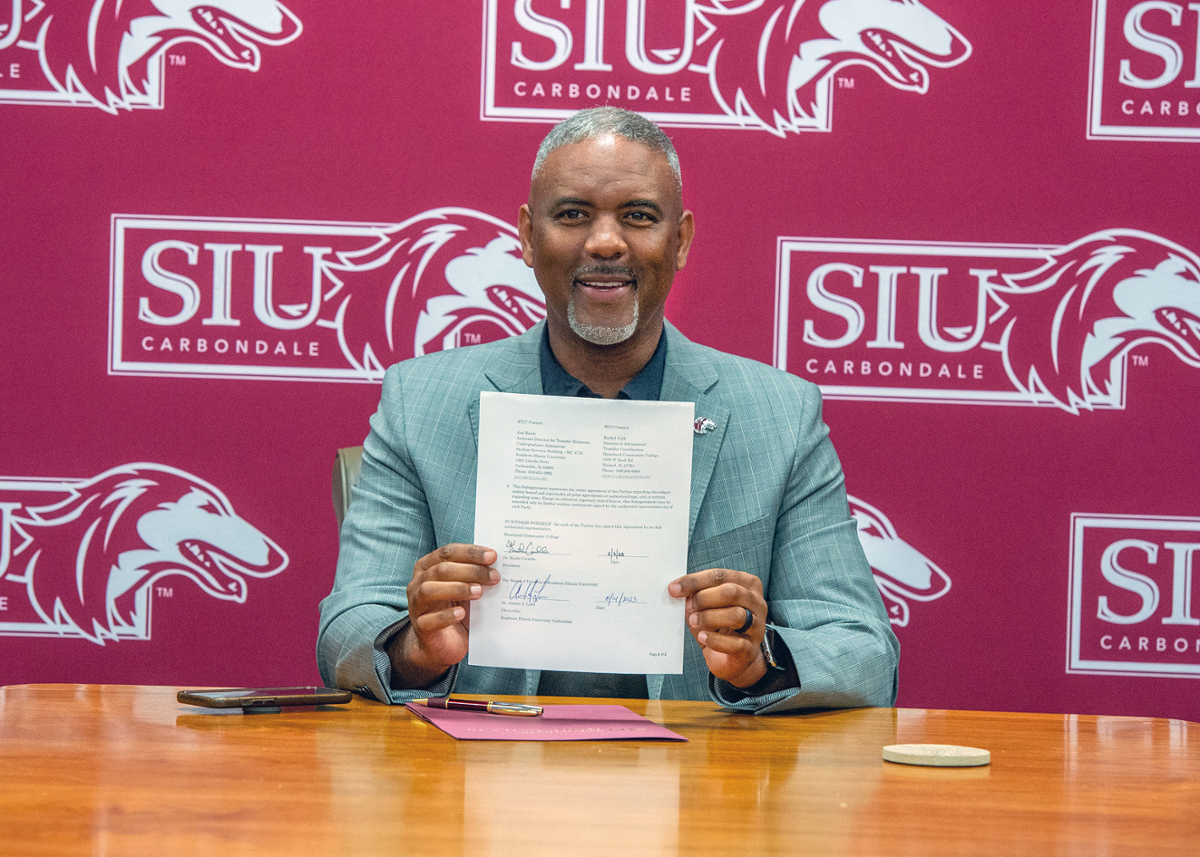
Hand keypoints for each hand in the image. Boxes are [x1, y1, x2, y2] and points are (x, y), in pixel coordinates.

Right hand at [388, 544, 498, 687]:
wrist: (444, 644)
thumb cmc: (456, 609)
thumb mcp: (467, 590)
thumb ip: (476, 577)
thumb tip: (497, 566)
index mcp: (428, 567)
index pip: (447, 553)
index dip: (470, 552)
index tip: (493, 556)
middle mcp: (418, 583)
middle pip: (441, 569)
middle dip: (470, 571)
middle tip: (494, 576)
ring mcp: (416, 605)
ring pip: (429, 590)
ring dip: (457, 589)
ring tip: (479, 592)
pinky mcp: (420, 627)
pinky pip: (428, 620)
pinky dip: (446, 616)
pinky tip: (462, 614)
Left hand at [668, 568, 767, 687]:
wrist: (730, 658)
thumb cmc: (719, 626)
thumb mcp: (707, 606)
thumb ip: (696, 595)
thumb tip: (678, 589)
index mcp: (747, 585)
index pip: (721, 576)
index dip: (695, 581)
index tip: (674, 588)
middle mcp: (757, 603)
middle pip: (731, 592)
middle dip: (704, 598)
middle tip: (689, 606)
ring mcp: (757, 627)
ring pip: (736, 615)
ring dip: (709, 617)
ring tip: (694, 621)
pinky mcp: (750, 649)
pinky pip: (735, 643)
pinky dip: (714, 640)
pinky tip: (703, 637)